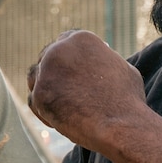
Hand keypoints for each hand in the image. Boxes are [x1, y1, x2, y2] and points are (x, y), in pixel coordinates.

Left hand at [27, 29, 149, 154]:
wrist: (121, 124)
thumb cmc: (127, 100)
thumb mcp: (121, 69)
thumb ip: (104, 62)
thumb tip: (102, 61)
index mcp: (81, 38)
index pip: (64, 43)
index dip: (65, 59)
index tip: (68, 72)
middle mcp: (60, 49)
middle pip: (47, 59)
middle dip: (52, 74)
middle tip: (60, 92)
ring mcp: (47, 71)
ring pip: (36, 78)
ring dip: (45, 91)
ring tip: (62, 109)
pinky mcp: (39, 94)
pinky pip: (34, 101)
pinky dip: (43, 111)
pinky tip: (59, 122)